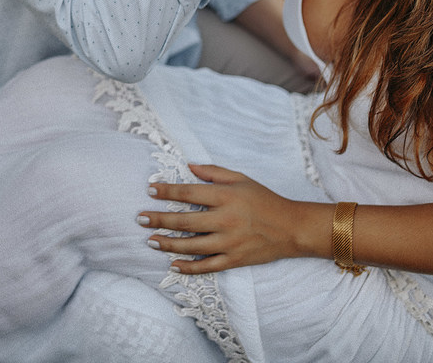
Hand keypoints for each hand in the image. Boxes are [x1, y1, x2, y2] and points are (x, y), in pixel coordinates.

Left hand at [139, 163, 313, 273]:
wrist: (292, 228)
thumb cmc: (265, 199)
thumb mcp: (241, 178)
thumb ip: (213, 172)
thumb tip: (188, 165)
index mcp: (226, 197)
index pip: (189, 194)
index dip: (167, 192)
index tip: (150, 190)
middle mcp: (225, 220)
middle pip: (185, 221)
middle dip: (159, 220)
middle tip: (140, 218)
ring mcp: (230, 242)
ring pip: (192, 246)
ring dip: (168, 244)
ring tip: (150, 241)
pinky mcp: (235, 259)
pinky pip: (207, 266)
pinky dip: (189, 267)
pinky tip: (173, 265)